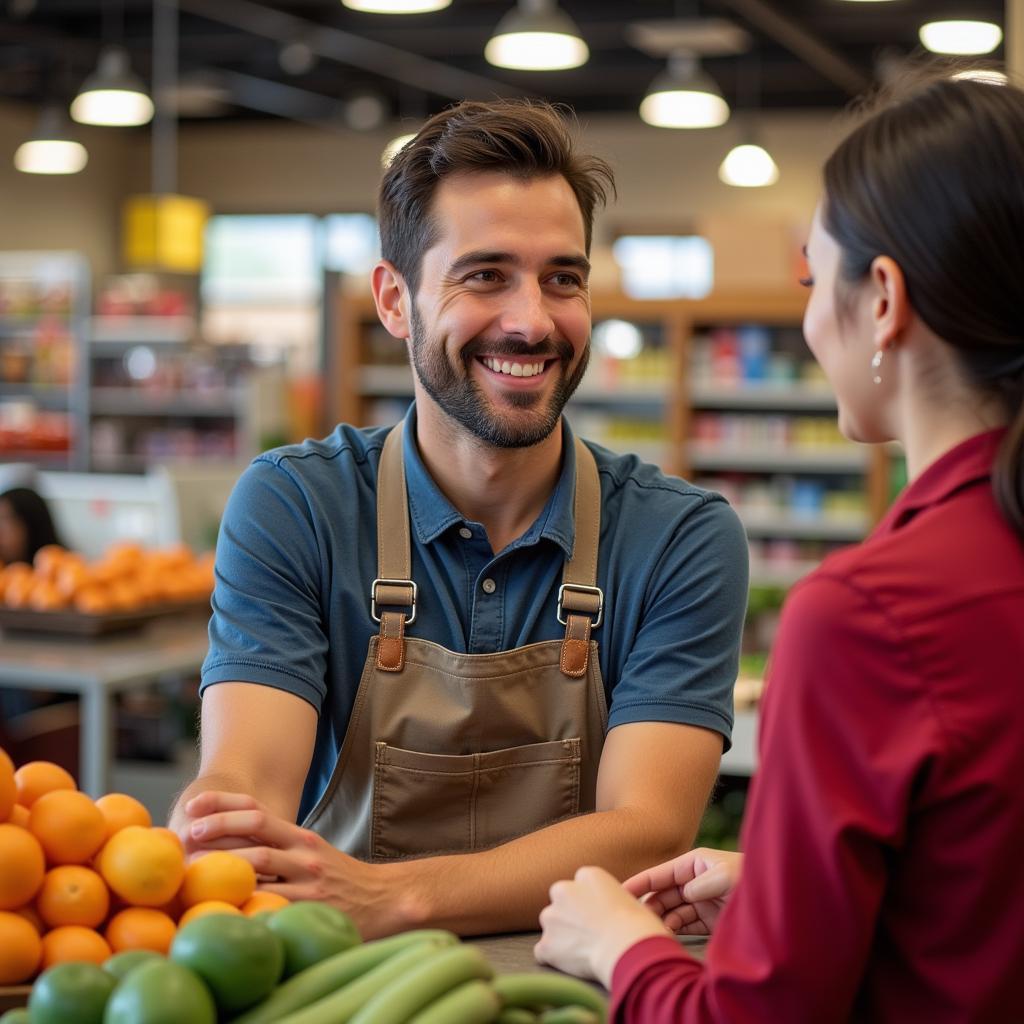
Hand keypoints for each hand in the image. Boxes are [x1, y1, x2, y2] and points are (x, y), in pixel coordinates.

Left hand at [179, 790, 400, 937]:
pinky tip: (222, 902)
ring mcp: (307, 877)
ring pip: (257, 861)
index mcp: (301, 836)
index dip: (224, 803)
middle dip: (216, 827)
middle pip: (254, 827)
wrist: (385, 899)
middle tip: (187, 834)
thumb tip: (230, 851)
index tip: (194, 805)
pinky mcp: (310, 905)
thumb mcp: (313, 856)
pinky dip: (243, 898)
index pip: (257, 809)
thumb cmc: (340, 881)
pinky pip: (269, 899)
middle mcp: (304, 850)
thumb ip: (280, 851)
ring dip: (221, 862)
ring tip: (193, 868)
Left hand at [535, 866, 671, 988]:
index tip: (597, 917)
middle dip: (569, 916)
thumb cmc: (637, 926)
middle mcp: (564, 890)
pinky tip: (573, 964)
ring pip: (552, 926)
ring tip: (584, 951)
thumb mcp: (628, 898)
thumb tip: (608, 911)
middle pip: (560, 903)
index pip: (579, 886)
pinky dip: (554, 959)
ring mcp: (552, 917)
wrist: (628, 949)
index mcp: (587, 875)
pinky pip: (544, 952)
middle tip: (588, 934)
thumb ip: (608, 898)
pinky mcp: (546, 944)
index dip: (588, 904)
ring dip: (561, 937)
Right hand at [623, 847, 741, 935]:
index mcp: (695, 863)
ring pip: (672, 911)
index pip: (660, 873)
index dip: (640, 882)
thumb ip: (700, 883)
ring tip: (651, 930)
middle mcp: (695, 881)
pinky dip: (674, 930)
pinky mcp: (709, 920)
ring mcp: (701, 901)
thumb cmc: (752, 879)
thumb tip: (682, 896)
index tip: (620, 891)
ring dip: (661, 919)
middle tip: (634, 919)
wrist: (781, 900)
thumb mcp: (725, 874)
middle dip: (648, 904)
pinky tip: (665, 935)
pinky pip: (685, 924)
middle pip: (663, 893)